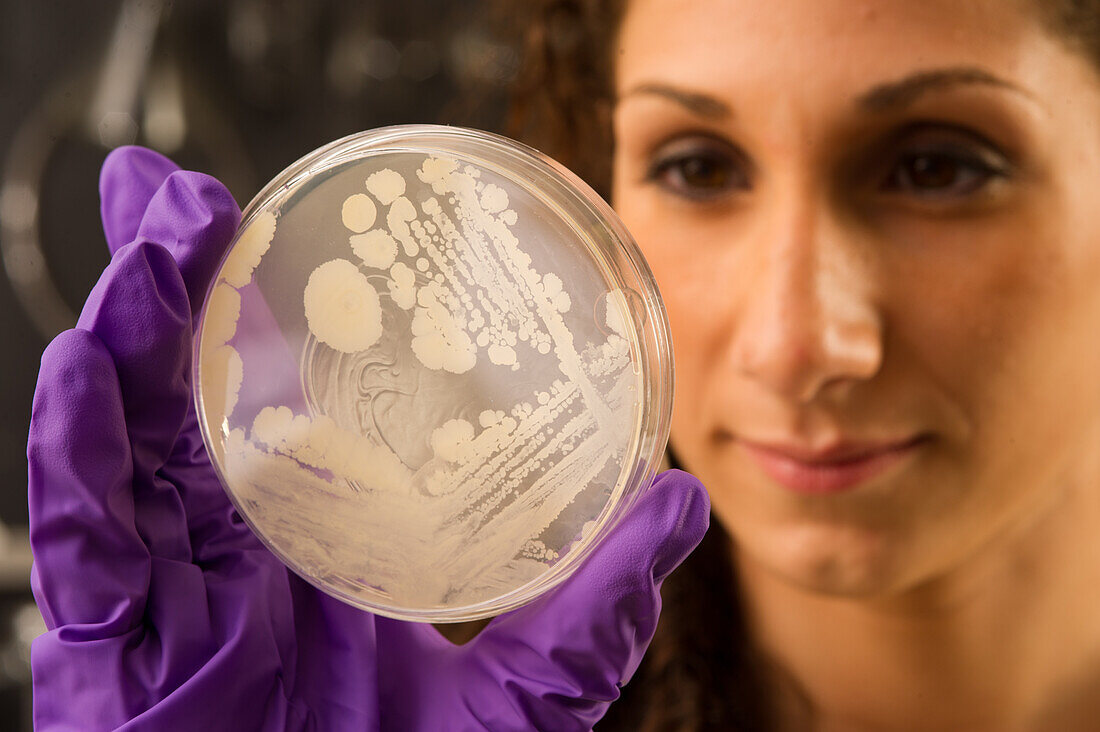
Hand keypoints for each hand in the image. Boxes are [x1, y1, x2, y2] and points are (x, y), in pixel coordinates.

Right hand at [27, 146, 708, 730]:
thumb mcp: (525, 695)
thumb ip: (594, 607)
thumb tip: (683, 501)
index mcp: (315, 554)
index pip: (279, 413)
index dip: (270, 323)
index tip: (279, 229)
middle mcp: (232, 565)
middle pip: (188, 409)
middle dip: (174, 298)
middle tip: (175, 194)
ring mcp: (170, 611)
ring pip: (132, 455)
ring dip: (129, 344)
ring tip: (151, 244)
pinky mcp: (116, 670)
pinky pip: (90, 557)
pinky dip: (79, 466)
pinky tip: (82, 373)